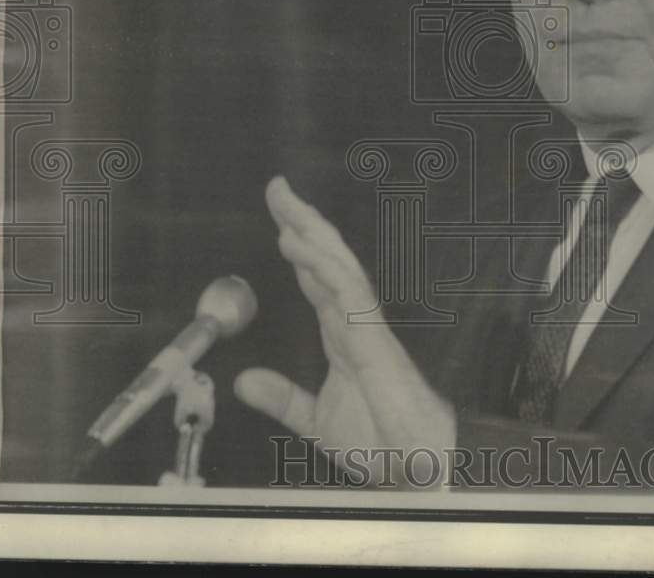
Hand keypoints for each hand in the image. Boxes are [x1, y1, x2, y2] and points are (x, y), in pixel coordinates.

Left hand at [235, 175, 455, 486]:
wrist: (411, 465)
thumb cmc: (376, 440)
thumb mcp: (313, 418)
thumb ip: (282, 396)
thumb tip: (242, 380)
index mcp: (340, 333)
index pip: (315, 278)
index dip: (298, 247)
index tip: (280, 219)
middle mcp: (352, 319)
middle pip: (325, 260)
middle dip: (303, 222)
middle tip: (278, 188)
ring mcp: (364, 324)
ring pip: (337, 266)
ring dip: (311, 233)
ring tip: (286, 206)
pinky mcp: (372, 337)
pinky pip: (346, 292)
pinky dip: (323, 265)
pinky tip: (300, 246)